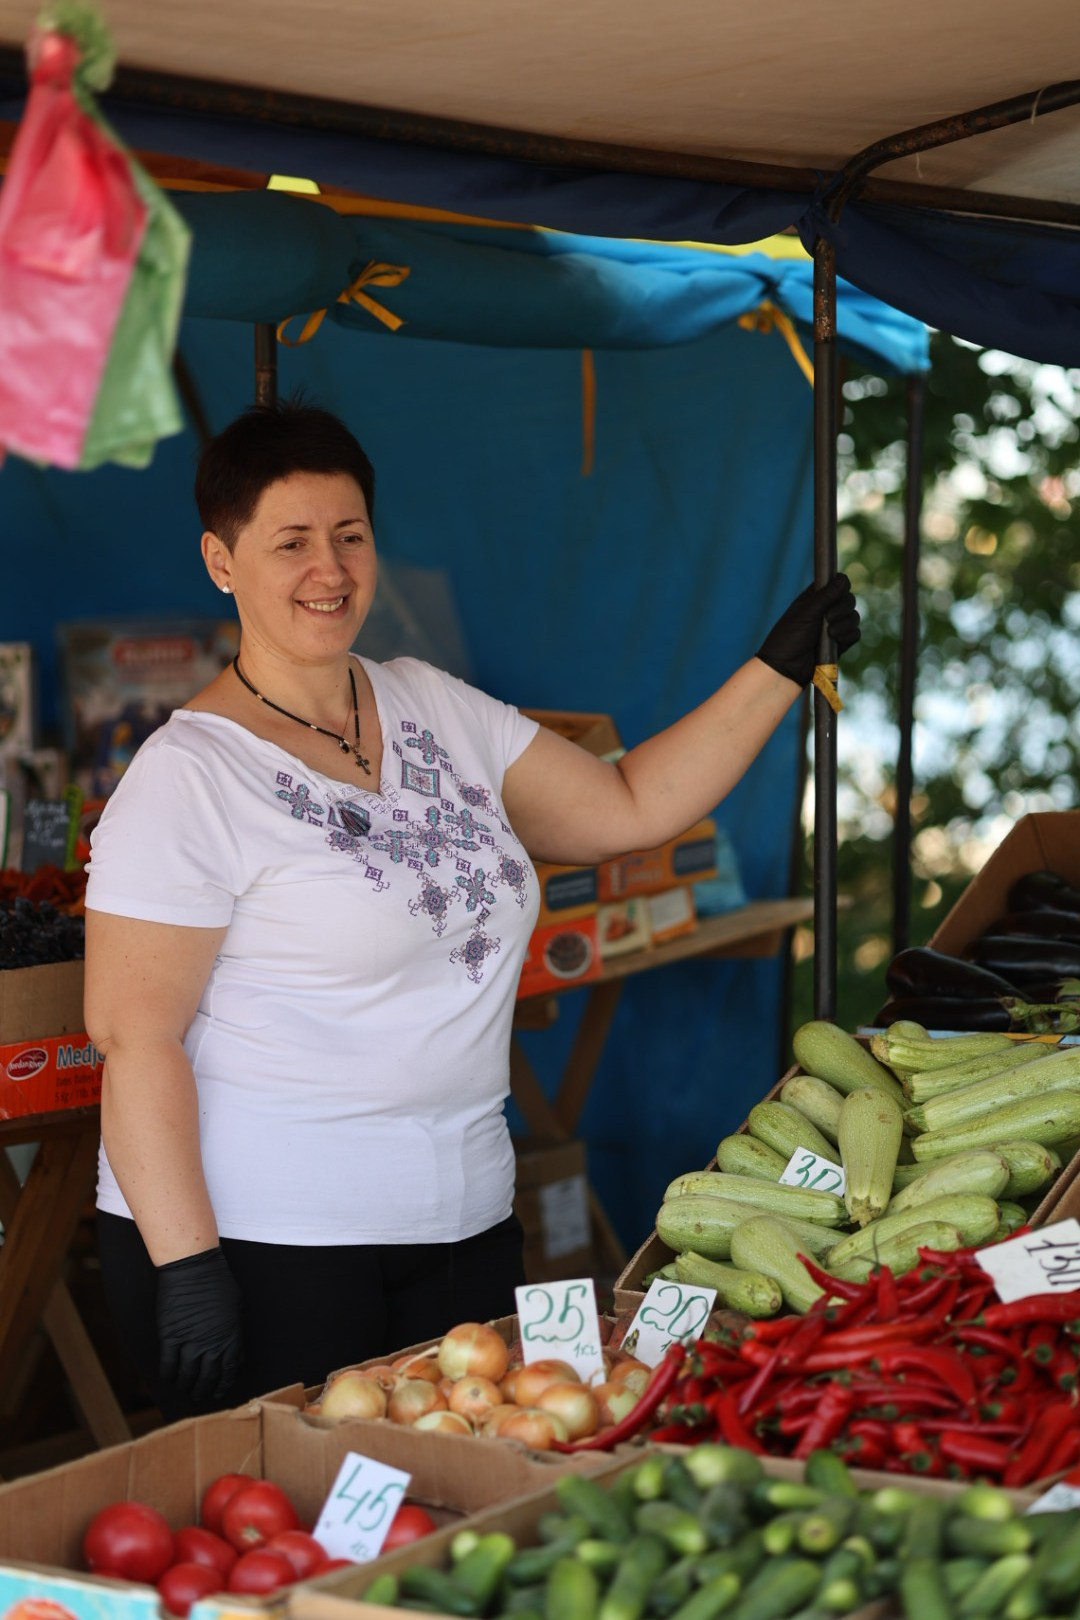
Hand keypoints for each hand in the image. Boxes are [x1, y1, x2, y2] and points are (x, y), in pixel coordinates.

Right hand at [156, 1245, 242, 1402]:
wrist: (193, 1266)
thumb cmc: (217, 1282)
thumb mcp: (236, 1308)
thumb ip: (236, 1335)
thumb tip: (238, 1358)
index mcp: (230, 1336)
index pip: (228, 1371)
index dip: (223, 1385)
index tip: (219, 1392)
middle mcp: (211, 1343)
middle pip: (207, 1377)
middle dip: (204, 1391)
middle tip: (199, 1397)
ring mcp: (189, 1341)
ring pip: (187, 1375)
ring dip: (186, 1386)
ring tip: (184, 1390)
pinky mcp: (170, 1336)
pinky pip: (168, 1364)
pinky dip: (168, 1375)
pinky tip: (169, 1377)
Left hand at [755, 573, 860, 687]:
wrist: (787, 667)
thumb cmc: (790, 637)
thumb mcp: (806, 613)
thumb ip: (826, 596)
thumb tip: (843, 578)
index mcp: (815, 598)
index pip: (837, 584)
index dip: (841, 587)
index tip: (837, 593)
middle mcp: (826, 610)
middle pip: (849, 600)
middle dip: (842, 608)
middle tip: (827, 617)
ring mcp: (834, 626)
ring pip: (854, 617)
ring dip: (844, 624)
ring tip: (829, 633)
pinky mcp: (840, 643)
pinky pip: (854, 634)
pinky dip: (847, 636)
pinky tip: (835, 641)